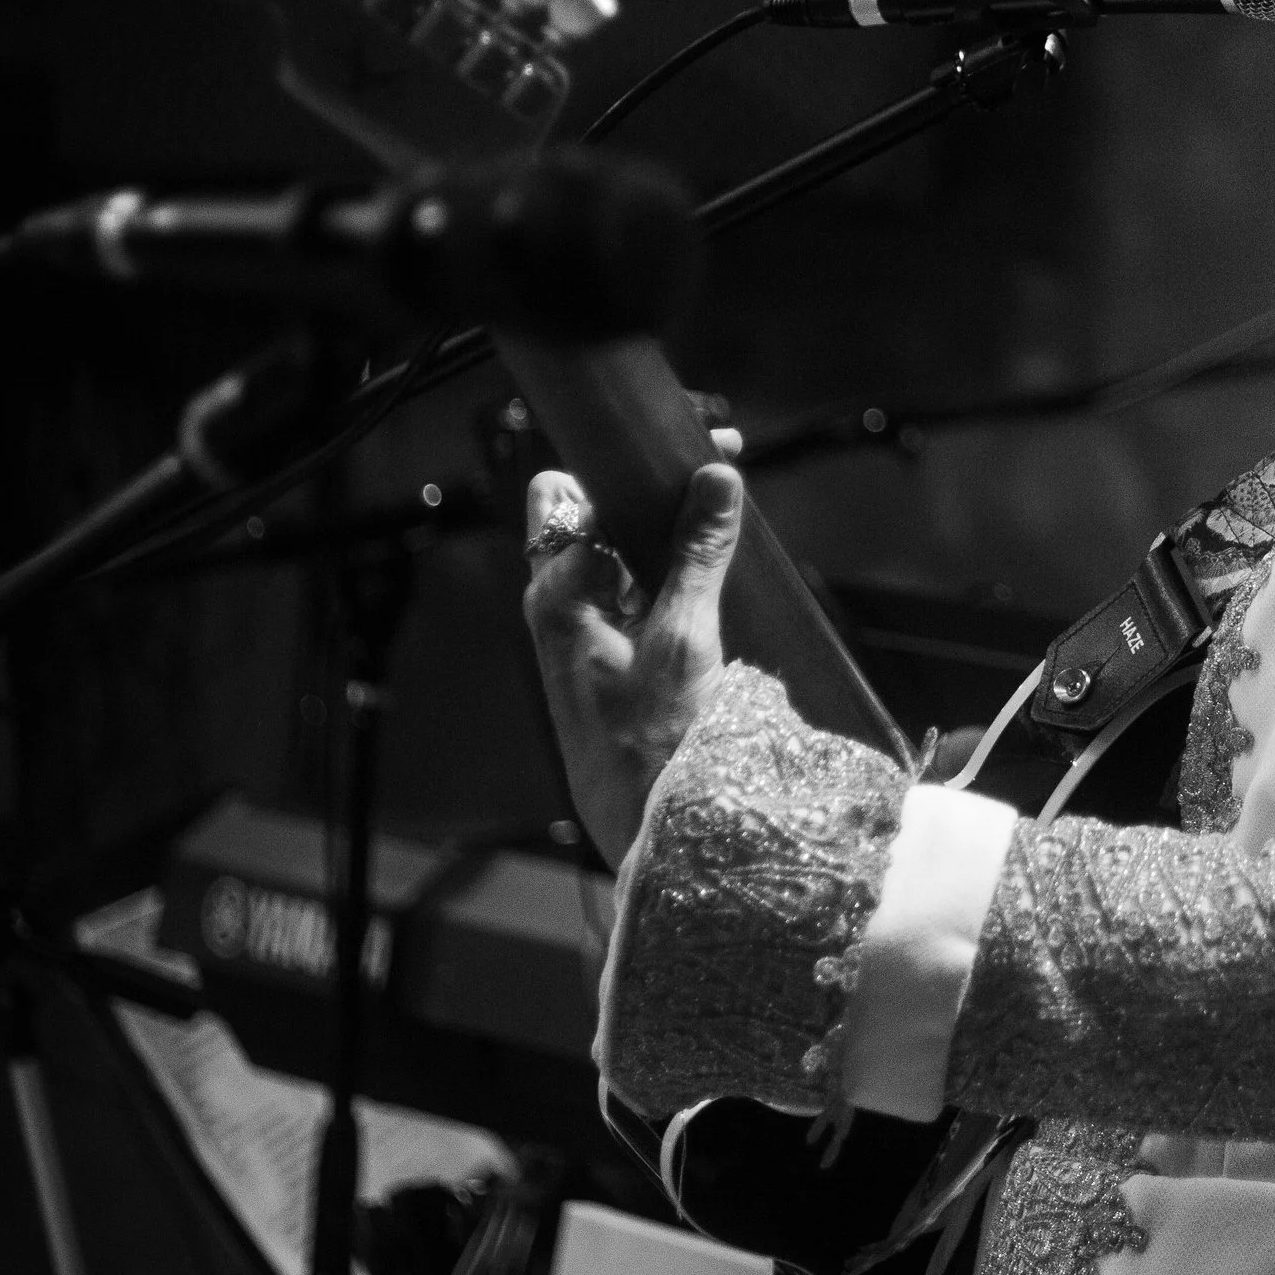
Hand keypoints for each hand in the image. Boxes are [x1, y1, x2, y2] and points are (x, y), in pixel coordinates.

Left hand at [523, 460, 742, 863]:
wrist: (641, 825)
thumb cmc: (651, 740)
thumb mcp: (684, 639)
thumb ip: (700, 554)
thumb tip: (717, 476)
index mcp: (558, 590)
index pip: (579, 490)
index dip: (638, 463)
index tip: (704, 450)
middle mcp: (556, 600)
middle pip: (588, 508)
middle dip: (645, 487)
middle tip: (712, 478)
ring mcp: (576, 625)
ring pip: (610, 545)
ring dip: (661, 527)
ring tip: (718, 518)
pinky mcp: (602, 649)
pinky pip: (627, 583)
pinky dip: (664, 565)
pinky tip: (709, 569)